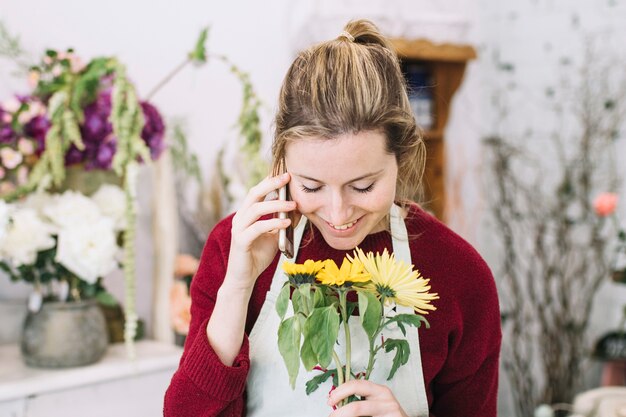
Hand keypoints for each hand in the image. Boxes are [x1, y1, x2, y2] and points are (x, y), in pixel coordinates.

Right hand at [223, 173, 295, 291]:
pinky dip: (273, 223)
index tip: (286, 172)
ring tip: (293, 204)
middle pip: (254, 194)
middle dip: (272, 184)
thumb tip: (299, 209)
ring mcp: (239, 228)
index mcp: (247, 214)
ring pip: (256, 209)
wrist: (244, 278)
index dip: (271, 180)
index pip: (258, 191)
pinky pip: (257, 228)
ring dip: (276, 204)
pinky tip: (286, 223)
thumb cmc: (258, 255)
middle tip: (288, 177)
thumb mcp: (275, 236)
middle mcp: (240, 217)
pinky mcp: (241, 241)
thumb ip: (283, 222)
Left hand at [327, 380, 409, 416]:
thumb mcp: (376, 401)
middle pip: (356, 406)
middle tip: (331, 415)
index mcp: (380, 390)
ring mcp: (390, 413)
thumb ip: (360, 398)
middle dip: (340, 412)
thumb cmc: (387, 413)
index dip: (340, 392)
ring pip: (359, 413)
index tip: (330, 399)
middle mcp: (386, 400)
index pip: (356, 385)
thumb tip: (336, 401)